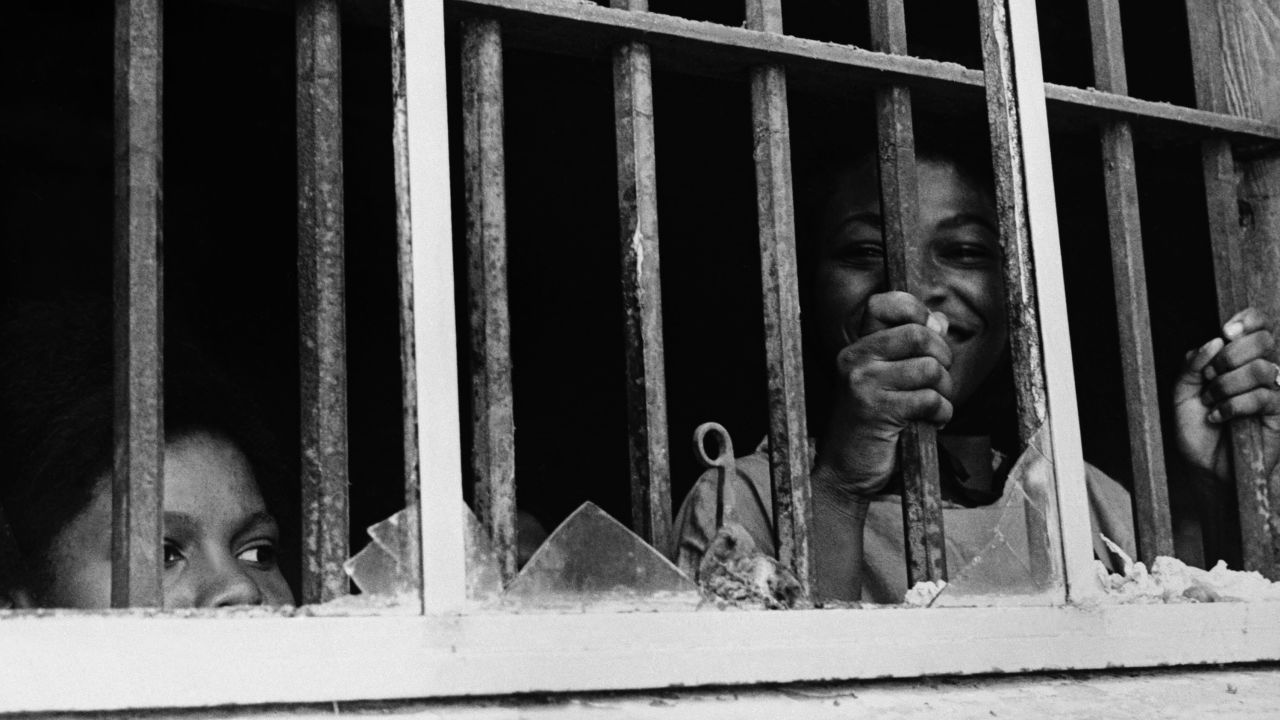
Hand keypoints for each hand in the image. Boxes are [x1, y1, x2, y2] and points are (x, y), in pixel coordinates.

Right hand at [814, 291, 952, 499]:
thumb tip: (939, 319)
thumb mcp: (885, 381)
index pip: (885, 303)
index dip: (915, 310)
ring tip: (933, 407)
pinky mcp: (878, 410)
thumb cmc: (869, 428)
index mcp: (857, 348)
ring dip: (945, 392)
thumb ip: (911, 348)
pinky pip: (930, 399)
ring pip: (931, 368)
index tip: (927, 334)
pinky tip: (929, 423)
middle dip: (943, 358)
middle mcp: (855, 359)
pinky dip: (941, 414)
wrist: (844, 472)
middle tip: (939, 380)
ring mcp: (864, 383)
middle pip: (920, 334)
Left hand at [1173, 307, 1279, 483]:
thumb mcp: (1182, 393)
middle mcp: (1261, 371)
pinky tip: (1217, 417)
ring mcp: (1274, 392)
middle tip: (1208, 378)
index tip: (1225, 331)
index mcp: (1241, 360)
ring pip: (1262, 369)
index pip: (1260, 326)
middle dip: (1229, 356)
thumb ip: (1192, 365)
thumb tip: (1214, 342)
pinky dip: (1233, 405)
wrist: (1204, 468)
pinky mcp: (1279, 414)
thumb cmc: (1196, 429)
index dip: (1248, 320)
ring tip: (1210, 401)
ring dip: (1227, 385)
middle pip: (1263, 341)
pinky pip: (1263, 397)